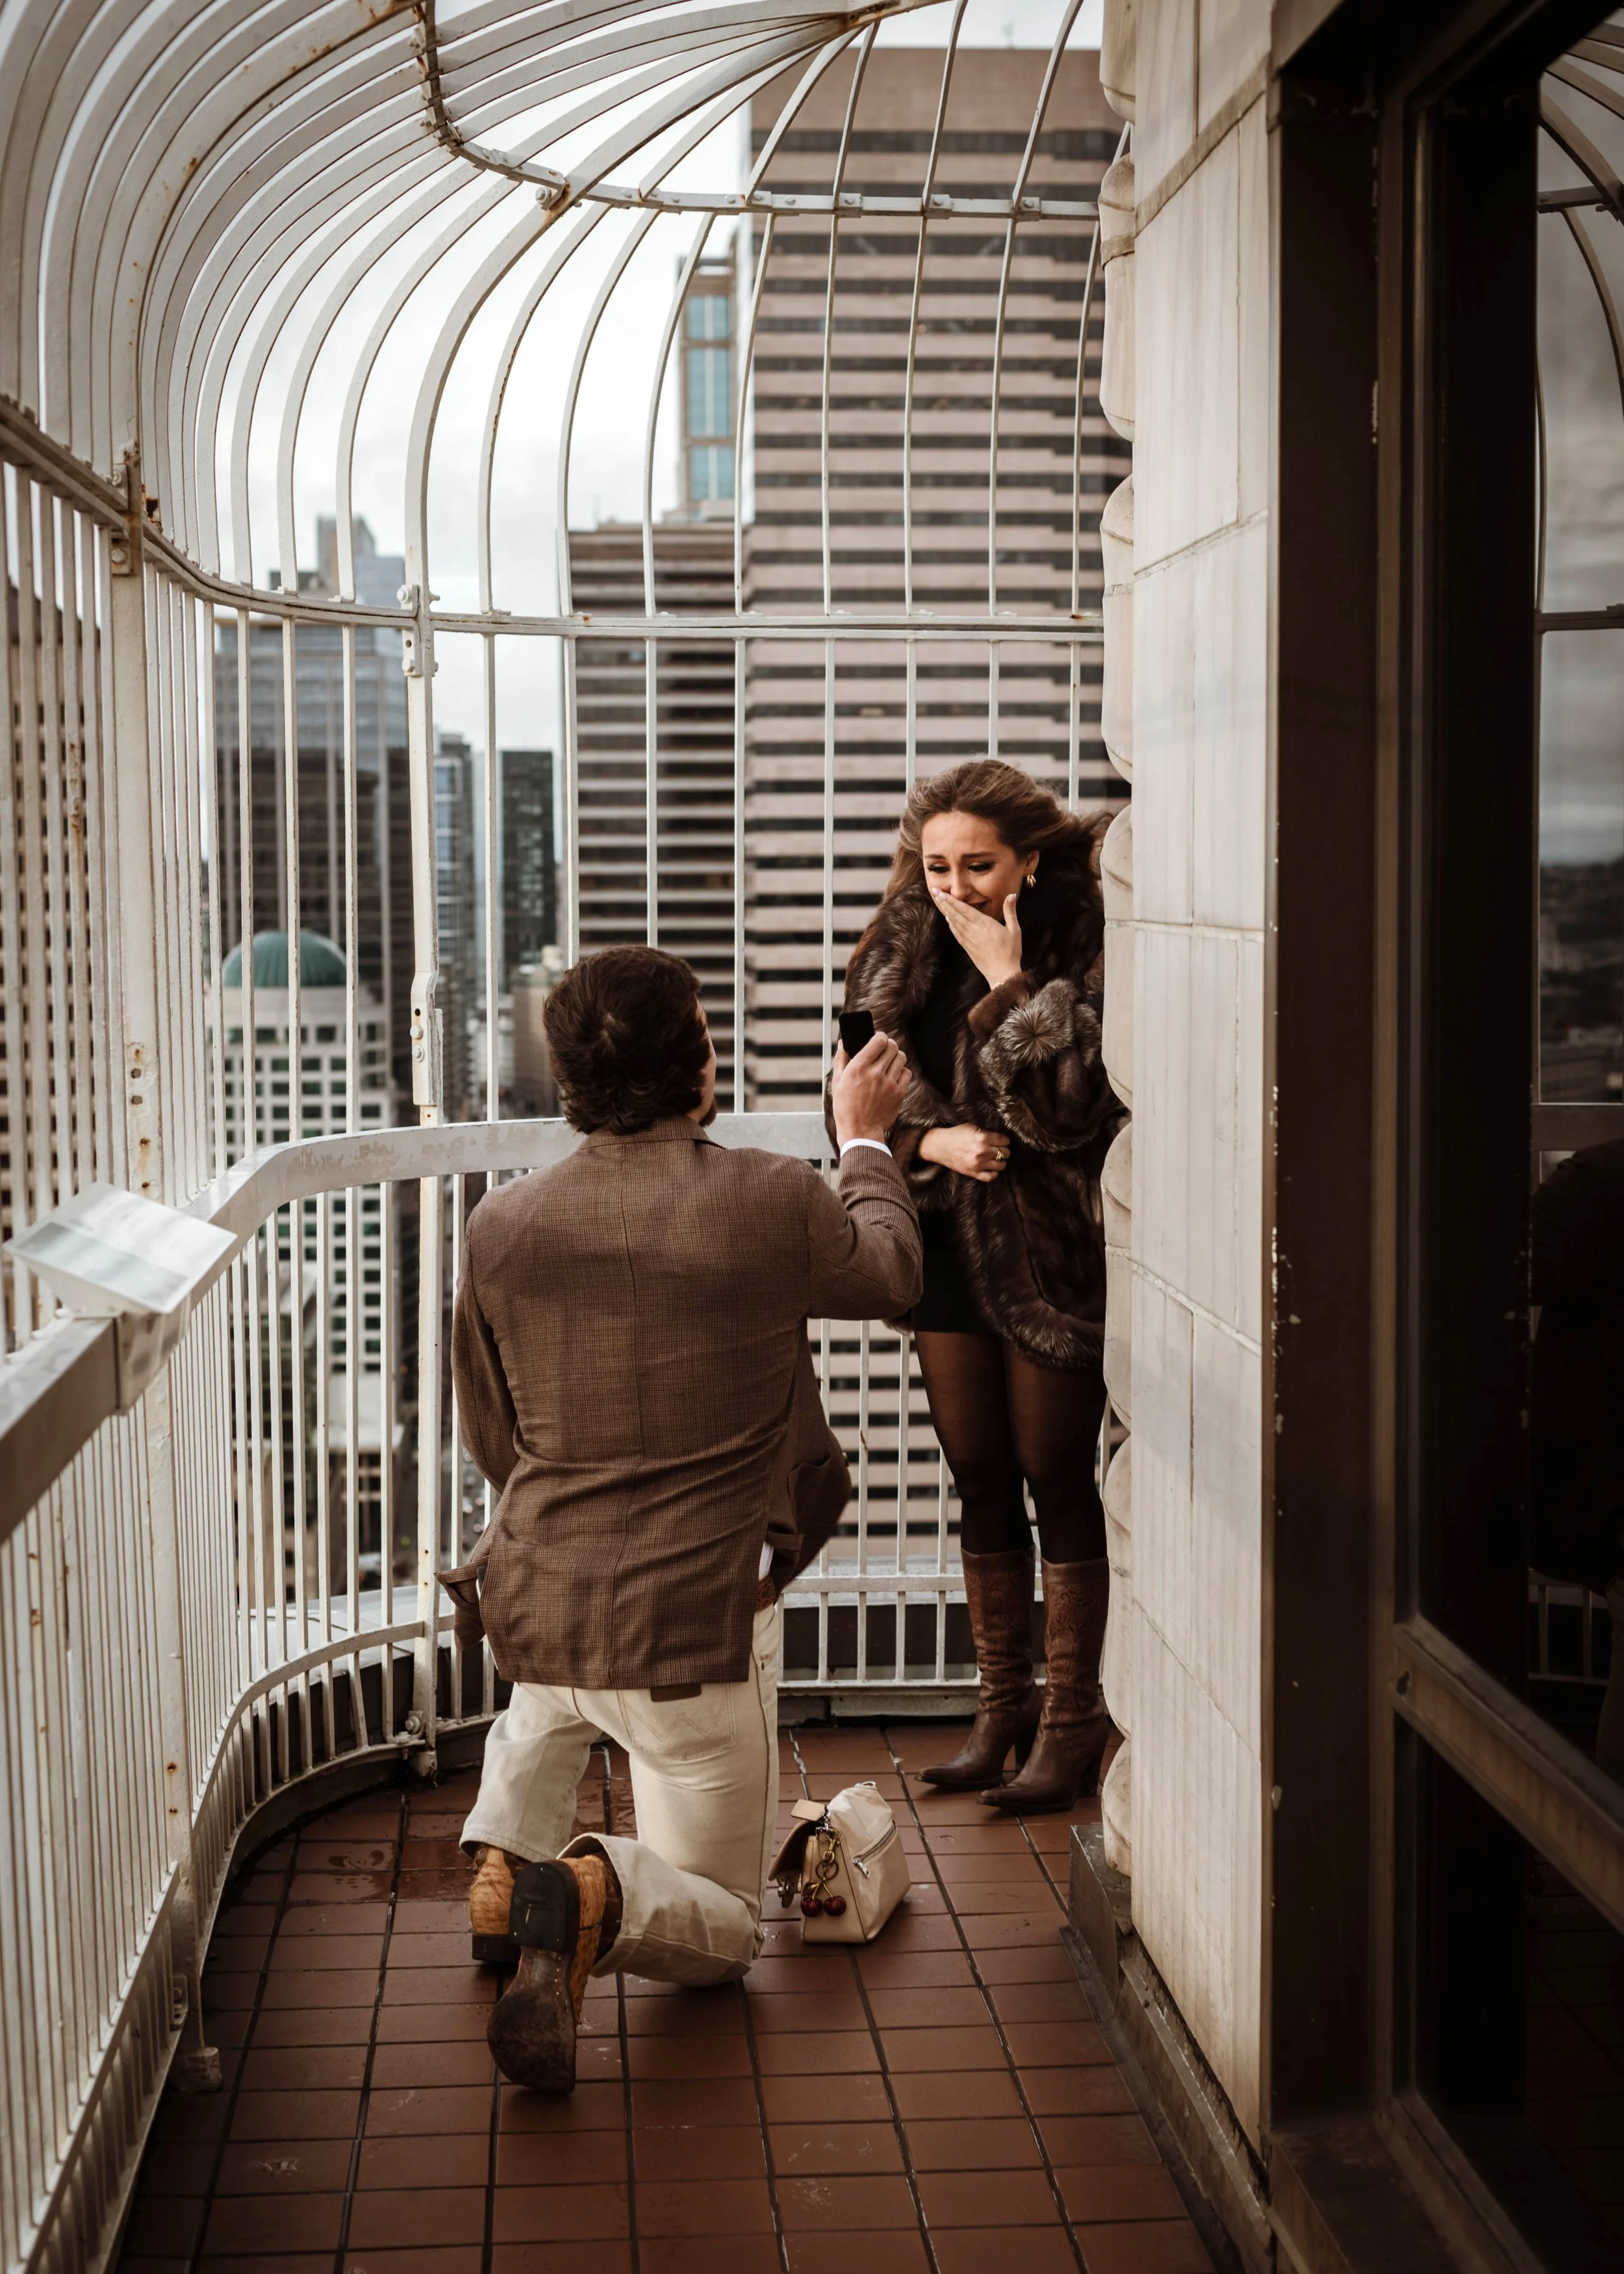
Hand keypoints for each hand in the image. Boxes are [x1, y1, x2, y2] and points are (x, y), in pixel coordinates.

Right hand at [831, 1028, 908, 1146]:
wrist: (860, 1132)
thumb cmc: (846, 1108)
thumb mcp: (837, 1083)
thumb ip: (841, 1060)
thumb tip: (843, 1043)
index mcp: (858, 1068)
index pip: (878, 1040)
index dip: (880, 1037)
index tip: (878, 1039)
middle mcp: (875, 1073)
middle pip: (892, 1046)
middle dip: (889, 1045)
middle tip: (885, 1049)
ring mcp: (888, 1083)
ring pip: (901, 1058)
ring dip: (896, 1057)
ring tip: (889, 1063)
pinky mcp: (899, 1093)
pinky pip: (906, 1073)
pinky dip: (901, 1071)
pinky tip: (893, 1076)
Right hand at [917, 1124, 1011, 1181]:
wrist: (939, 1146)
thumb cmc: (955, 1135)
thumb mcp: (971, 1127)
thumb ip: (986, 1133)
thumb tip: (998, 1138)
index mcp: (983, 1137)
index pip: (1004, 1140)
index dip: (1004, 1140)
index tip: (1002, 1141)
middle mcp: (983, 1151)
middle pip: (1005, 1153)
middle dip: (1004, 1150)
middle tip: (999, 1149)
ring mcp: (979, 1163)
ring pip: (1001, 1165)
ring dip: (1001, 1161)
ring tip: (996, 1159)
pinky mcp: (973, 1173)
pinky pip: (991, 1177)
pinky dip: (994, 1173)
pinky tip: (992, 1169)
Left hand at [928, 883, 1024, 988]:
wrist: (1002, 974)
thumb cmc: (1011, 952)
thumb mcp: (1014, 930)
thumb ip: (1010, 912)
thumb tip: (1012, 895)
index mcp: (985, 924)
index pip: (965, 909)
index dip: (953, 900)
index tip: (942, 893)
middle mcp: (973, 931)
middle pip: (956, 914)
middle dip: (945, 902)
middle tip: (935, 892)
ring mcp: (969, 940)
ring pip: (954, 923)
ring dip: (946, 911)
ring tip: (939, 901)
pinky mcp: (967, 947)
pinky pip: (957, 933)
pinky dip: (951, 925)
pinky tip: (948, 919)